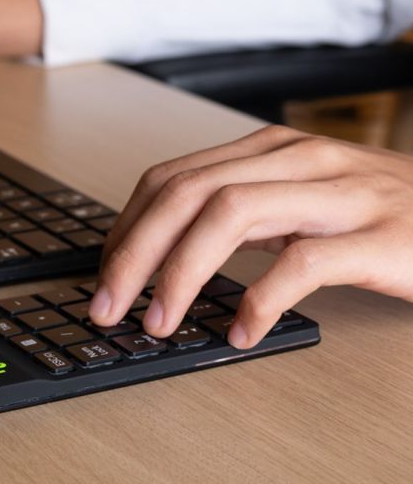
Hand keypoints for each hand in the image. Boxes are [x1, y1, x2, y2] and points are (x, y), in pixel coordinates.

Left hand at [89, 125, 412, 347]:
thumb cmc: (379, 215)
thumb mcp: (297, 200)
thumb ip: (240, 215)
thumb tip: (167, 255)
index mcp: (269, 151)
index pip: (171, 178)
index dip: (126, 227)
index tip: (105, 273)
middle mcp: (296, 160)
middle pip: (186, 193)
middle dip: (134, 252)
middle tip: (107, 304)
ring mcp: (338, 194)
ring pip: (230, 215)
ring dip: (180, 274)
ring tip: (159, 321)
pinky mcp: (377, 237)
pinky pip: (303, 264)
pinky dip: (260, 301)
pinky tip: (242, 332)